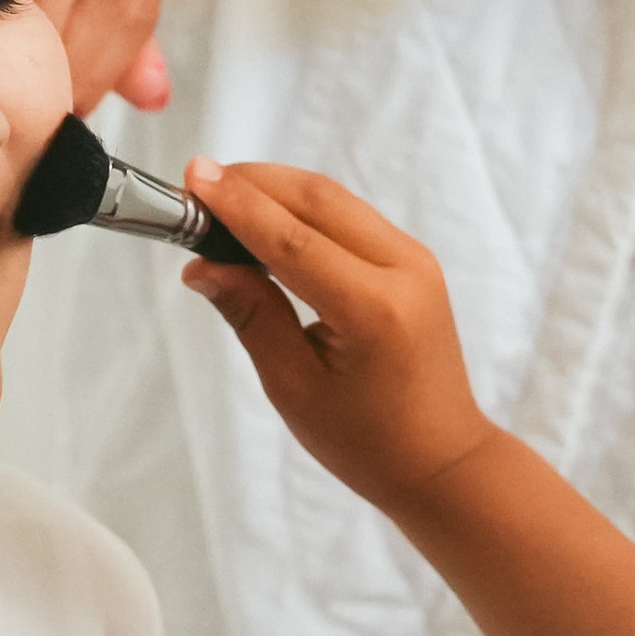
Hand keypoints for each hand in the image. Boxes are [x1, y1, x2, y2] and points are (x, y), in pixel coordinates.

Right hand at [181, 162, 499, 516]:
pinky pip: (350, 216)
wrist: (441, 459)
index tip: (193, 176)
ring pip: (335, 200)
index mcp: (375, 310)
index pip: (293, 240)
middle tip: (196, 184)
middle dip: (253, 184)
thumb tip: (201, 266)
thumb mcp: (294, 387)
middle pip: (317, 201)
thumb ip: (251, 315)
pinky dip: (303, 209)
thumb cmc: (367, 441)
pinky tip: (265, 219)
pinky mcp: (413, 260)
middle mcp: (404, 270)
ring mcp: (415, 260)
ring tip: (220, 197)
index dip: (238, 205)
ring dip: (277, 190)